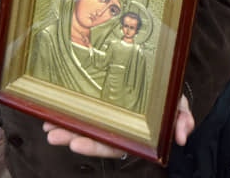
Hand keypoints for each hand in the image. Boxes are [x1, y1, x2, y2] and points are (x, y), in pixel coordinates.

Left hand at [44, 95, 194, 156]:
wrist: (165, 82)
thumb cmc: (169, 99)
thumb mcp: (179, 107)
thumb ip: (182, 119)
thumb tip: (182, 136)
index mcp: (134, 133)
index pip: (113, 144)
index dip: (94, 146)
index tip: (76, 143)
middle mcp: (119, 128)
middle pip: (93, 137)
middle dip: (71, 137)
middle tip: (52, 134)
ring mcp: (110, 118)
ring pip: (86, 125)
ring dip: (66, 127)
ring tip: (47, 125)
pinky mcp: (103, 104)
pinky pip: (85, 112)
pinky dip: (70, 114)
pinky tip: (53, 114)